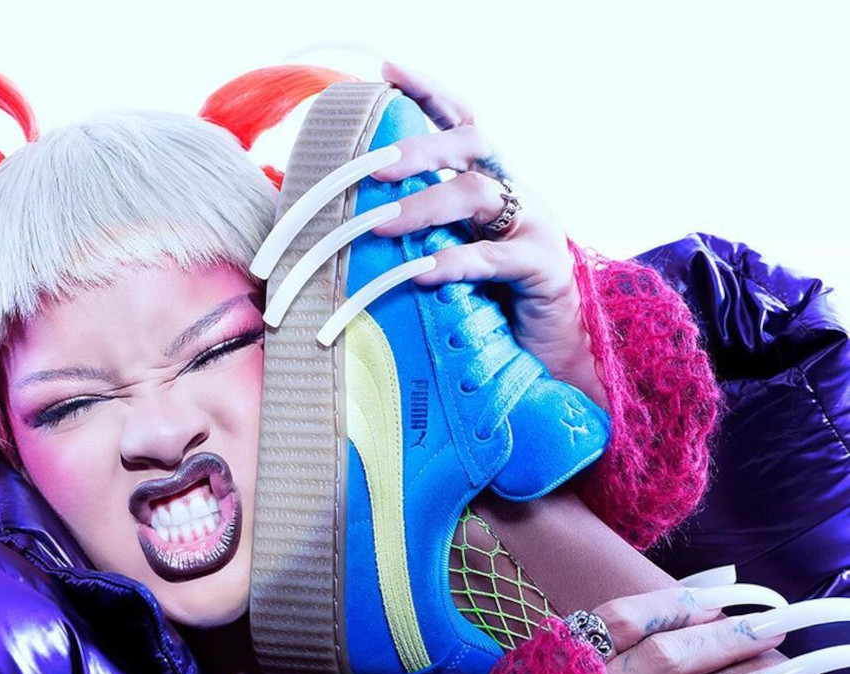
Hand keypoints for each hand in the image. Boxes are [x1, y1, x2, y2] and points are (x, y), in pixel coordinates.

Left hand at [370, 61, 606, 409]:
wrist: (554, 358)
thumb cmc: (497, 312)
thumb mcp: (455, 265)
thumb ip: (425, 239)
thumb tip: (360, 228)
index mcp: (496, 188)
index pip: (464, 125)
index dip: (431, 94)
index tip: (388, 71)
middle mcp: (518, 196)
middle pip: (472, 145)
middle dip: (419, 148)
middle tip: (374, 166)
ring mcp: (536, 227)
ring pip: (476, 195)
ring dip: (423, 206)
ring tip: (380, 225)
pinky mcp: (544, 269)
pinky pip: (493, 258)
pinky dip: (453, 262)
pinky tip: (421, 272)